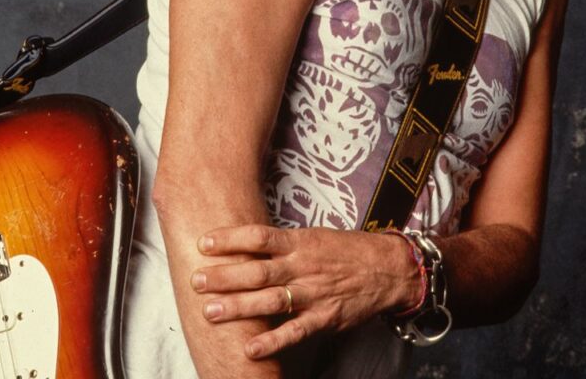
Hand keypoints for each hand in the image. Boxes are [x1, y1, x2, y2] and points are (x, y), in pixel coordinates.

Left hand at [192, 224, 419, 358]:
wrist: (389, 269)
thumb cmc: (345, 251)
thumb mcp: (312, 236)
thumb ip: (280, 243)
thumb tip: (242, 244)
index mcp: (298, 242)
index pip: (258, 236)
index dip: (229, 238)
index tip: (202, 243)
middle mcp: (302, 266)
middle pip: (257, 270)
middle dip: (224, 277)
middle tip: (196, 281)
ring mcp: (313, 293)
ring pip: (270, 300)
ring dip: (238, 308)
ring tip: (210, 312)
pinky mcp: (325, 317)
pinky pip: (295, 331)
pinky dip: (273, 341)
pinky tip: (250, 349)